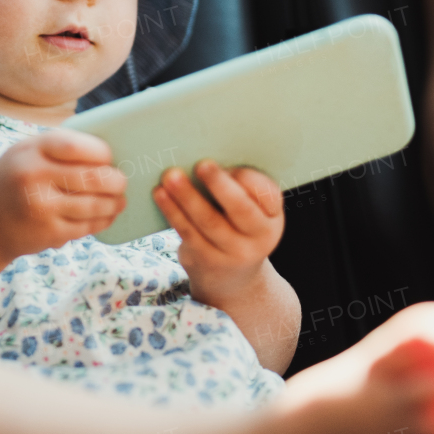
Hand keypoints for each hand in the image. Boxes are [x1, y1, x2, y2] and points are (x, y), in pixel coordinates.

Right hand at [0, 128, 126, 261]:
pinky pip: (87, 226)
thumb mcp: (25, 152)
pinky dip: (103, 220)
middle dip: (116, 181)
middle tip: (122, 181)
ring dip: (114, 203)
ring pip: (94, 205)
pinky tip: (107, 215)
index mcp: (30, 151)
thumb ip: (59, 147)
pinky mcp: (49, 233)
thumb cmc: (13, 179)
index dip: (101, 153)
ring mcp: (41, 208)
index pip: (76, 147)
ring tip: (119, 200)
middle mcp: (34, 178)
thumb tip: (109, 150)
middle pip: (93, 178)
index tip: (109, 157)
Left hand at [151, 160, 283, 306]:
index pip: (269, 196)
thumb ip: (239, 189)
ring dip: (187, 196)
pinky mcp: (206, 260)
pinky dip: (172, 211)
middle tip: (202, 164)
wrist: (231, 280)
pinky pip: (187, 231)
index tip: (232, 165)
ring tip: (171, 176)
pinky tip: (160, 194)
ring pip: (208, 221)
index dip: (251, 180)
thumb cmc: (237, 229)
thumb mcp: (250, 214)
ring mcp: (233, 253)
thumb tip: (203, 153)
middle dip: (220, 185)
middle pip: (240, 209)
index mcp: (272, 218)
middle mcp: (259, 238)